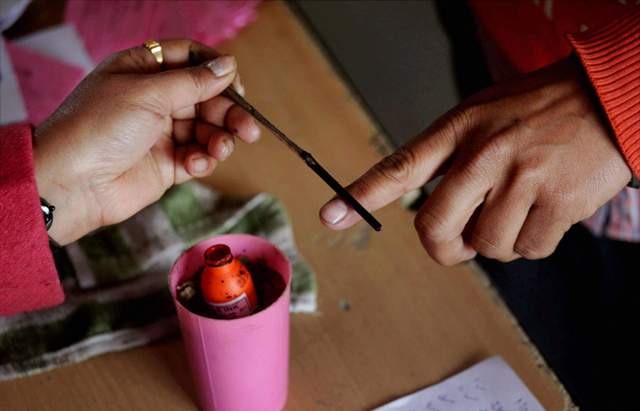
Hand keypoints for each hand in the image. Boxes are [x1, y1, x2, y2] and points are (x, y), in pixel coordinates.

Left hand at [34, 39, 259, 244]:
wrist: (71, 184)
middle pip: (205, 97)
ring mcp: (161, 133)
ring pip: (206, 129)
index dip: (215, 69)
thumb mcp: (148, 94)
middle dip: (228, 112)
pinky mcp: (166, 164)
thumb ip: (193, 82)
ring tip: (221, 149)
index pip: (189, 59)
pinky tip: (194, 164)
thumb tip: (228, 66)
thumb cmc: (98, 128)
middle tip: (248, 128)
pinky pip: (197, 156)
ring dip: (220, 139)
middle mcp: (154, 99)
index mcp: (142, 71)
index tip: (236, 84)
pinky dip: (203, 160)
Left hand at [319, 58, 631, 263]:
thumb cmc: (540, 108)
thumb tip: (431, 214)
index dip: (361, 194)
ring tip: (520, 208)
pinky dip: (535, 242)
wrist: (608, 96)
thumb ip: (453, 158)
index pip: (400, 166)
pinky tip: (547, 210)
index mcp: (459, 130)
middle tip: (457, 245)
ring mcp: (521, 178)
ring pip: (488, 245)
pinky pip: (529, 249)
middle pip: (435, 227)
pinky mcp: (557, 201)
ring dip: (500, 241)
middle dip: (443, 248)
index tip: (331, 215)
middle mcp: (484, 154)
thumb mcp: (484, 114)